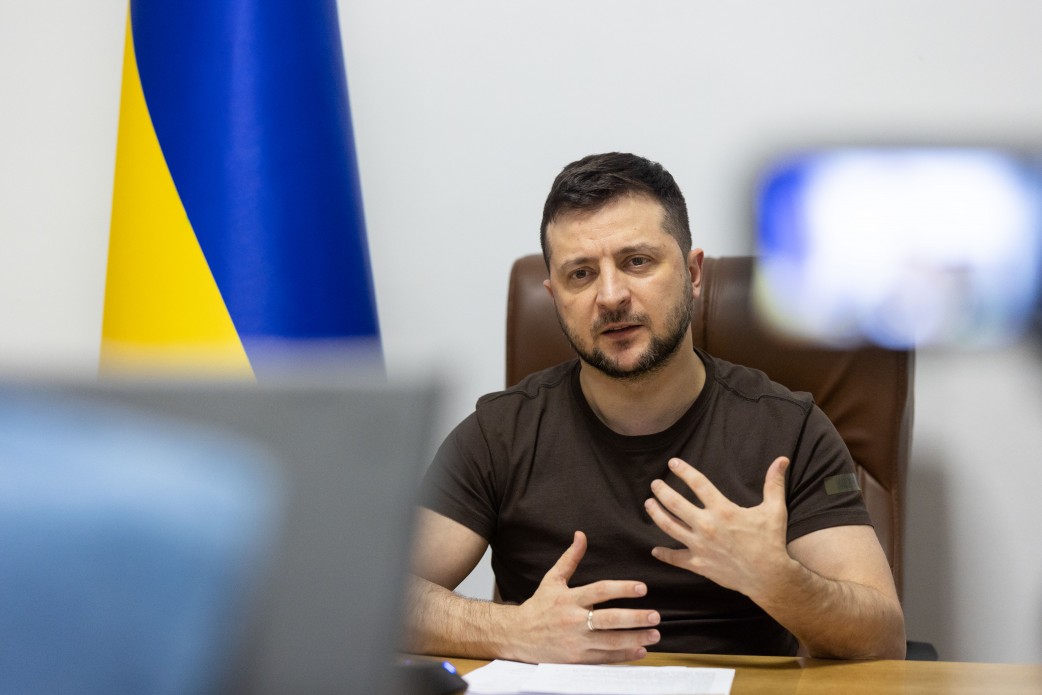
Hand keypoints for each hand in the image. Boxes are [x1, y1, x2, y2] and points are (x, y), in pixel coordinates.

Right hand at [508, 530, 660, 663]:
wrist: (517, 635)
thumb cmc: (539, 606)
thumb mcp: (552, 579)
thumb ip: (570, 559)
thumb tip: (581, 535)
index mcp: (569, 599)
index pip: (600, 591)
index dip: (621, 589)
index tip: (642, 588)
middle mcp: (573, 620)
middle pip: (608, 619)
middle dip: (634, 618)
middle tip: (655, 615)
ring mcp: (576, 641)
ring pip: (610, 641)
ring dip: (634, 639)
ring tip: (654, 635)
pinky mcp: (576, 659)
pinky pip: (604, 658)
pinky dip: (623, 655)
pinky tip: (640, 651)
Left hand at [644, 456, 793, 601]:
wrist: (769, 577)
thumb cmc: (771, 542)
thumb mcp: (774, 510)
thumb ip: (774, 484)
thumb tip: (782, 460)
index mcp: (723, 510)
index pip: (698, 484)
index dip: (683, 471)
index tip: (672, 463)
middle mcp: (707, 526)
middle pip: (675, 503)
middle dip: (662, 491)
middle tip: (654, 484)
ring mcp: (700, 546)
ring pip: (669, 527)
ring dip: (656, 514)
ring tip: (648, 504)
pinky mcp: (699, 564)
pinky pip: (676, 559)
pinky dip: (664, 554)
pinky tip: (655, 550)